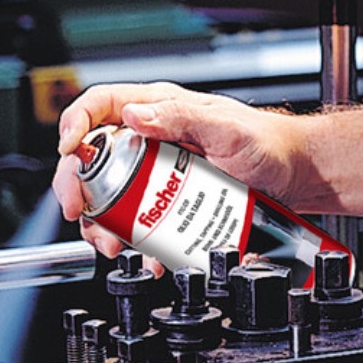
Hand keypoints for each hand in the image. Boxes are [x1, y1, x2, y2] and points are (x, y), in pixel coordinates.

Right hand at [51, 81, 303, 266]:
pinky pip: (135, 222)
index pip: (99, 106)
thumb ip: (180, 115)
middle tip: (79, 210)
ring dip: (99, 223)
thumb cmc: (267, 144)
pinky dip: (132, 242)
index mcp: (157, 111)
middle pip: (91, 159)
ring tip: (112, 243)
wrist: (293, 178)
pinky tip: (146, 255)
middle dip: (77, 187)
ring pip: (106, 196)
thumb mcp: (224, 126)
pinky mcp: (164, 203)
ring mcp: (154, 174)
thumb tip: (135, 115)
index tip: (70, 150)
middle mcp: (149, 141)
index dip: (75, 124)